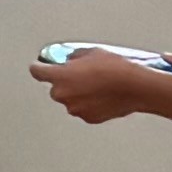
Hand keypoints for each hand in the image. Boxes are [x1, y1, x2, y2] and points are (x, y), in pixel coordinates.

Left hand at [43, 51, 158, 125]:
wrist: (135, 87)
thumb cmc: (115, 69)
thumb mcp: (91, 53)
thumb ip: (74, 57)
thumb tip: (71, 60)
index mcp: (60, 76)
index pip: (37, 71)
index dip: (40, 67)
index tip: (40, 65)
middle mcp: (63, 95)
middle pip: (55, 87)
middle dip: (64, 82)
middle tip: (81, 75)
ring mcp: (75, 108)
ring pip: (70, 100)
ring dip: (77, 94)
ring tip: (97, 85)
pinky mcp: (87, 118)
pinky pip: (83, 109)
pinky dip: (88, 104)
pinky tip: (102, 95)